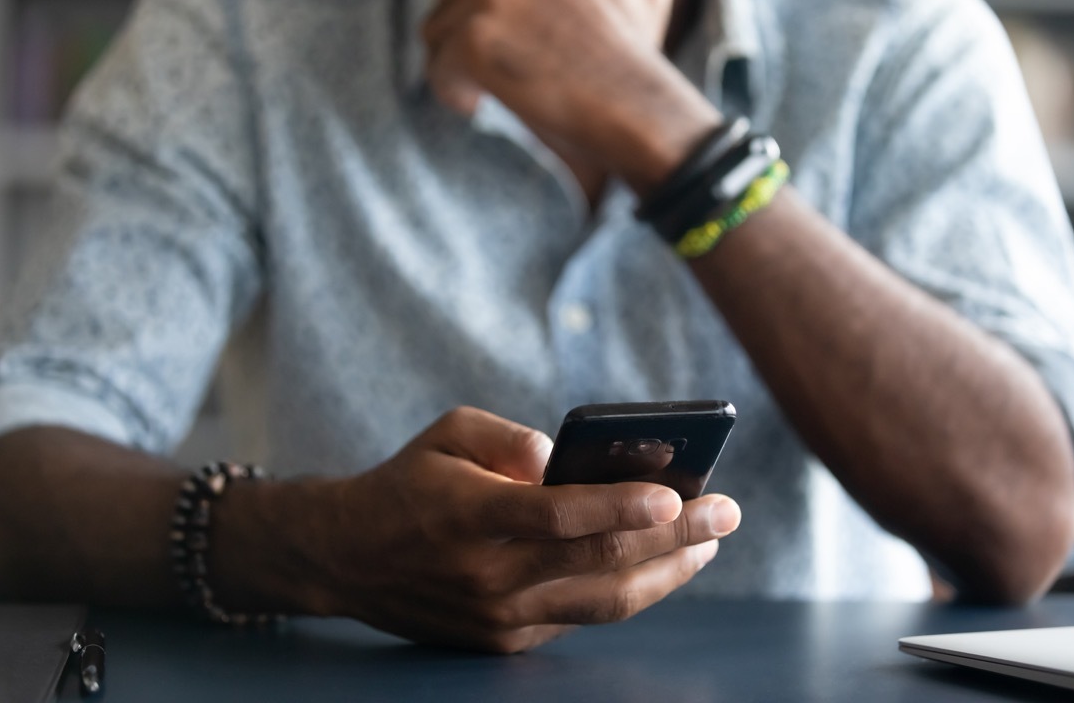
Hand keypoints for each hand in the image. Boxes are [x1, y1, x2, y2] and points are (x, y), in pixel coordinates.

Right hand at [322, 407, 740, 652]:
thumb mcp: (447, 432)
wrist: (348, 557)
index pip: (559, 516)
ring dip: (666, 575)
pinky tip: (661, 567)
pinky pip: (580, 617)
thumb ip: (508, 437)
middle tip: (726, 512)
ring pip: (603, 602)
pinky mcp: (503, 642)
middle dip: (674, 538)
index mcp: (470, 516)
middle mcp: (488, 575)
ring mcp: (498, 618)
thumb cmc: (409, 482)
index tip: (675, 497)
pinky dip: (627, 592)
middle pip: (598, 561)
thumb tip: (562, 457)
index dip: (620, 508)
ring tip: (709, 546)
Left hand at [422, 0, 720, 190]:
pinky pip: (437, 64)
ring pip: (437, 27)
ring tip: (480, 90)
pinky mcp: (477, 38)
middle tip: (475, 64)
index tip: (476, 22)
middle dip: (453, 26)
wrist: (634, 109)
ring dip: (452, 63)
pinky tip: (475, 105)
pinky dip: (450, 91)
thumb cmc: (637, 62)